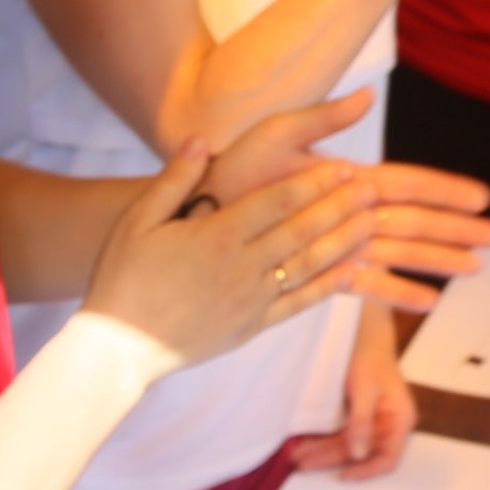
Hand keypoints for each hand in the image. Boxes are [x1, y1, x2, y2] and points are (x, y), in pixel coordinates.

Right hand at [79, 142, 383, 369]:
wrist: (117, 349)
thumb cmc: (122, 278)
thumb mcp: (138, 221)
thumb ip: (174, 180)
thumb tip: (201, 140)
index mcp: (216, 236)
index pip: (276, 202)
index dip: (314, 183)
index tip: (343, 167)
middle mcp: (241, 268)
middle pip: (301, 231)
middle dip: (339, 207)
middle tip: (372, 187)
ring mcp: (250, 300)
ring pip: (308, 266)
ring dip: (343, 242)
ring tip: (371, 223)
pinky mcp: (251, 327)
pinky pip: (298, 303)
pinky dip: (327, 287)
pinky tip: (352, 272)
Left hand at [204, 96, 489, 311]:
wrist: (197, 208)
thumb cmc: (233, 168)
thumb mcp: (275, 134)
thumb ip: (322, 118)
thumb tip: (367, 98)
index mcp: (345, 177)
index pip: (406, 183)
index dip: (443, 190)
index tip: (480, 196)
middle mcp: (348, 210)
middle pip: (412, 220)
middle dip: (453, 229)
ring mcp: (337, 241)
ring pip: (397, 251)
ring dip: (435, 259)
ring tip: (473, 269)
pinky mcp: (320, 268)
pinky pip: (363, 282)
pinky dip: (394, 292)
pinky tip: (426, 303)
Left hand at [291, 309, 415, 478]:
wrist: (362, 333)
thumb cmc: (370, 358)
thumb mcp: (365, 390)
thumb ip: (361, 423)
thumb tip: (357, 455)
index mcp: (400, 420)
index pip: (388, 458)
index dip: (367, 471)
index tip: (342, 475)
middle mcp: (387, 425)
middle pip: (360, 453)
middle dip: (331, 459)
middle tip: (302, 463)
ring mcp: (371, 422)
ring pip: (346, 445)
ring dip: (322, 451)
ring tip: (296, 456)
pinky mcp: (356, 416)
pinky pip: (339, 434)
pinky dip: (322, 440)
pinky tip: (304, 444)